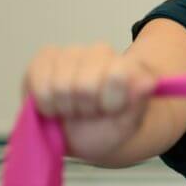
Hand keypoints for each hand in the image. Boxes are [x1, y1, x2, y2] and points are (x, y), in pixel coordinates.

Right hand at [23, 43, 156, 161]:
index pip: (117, 74)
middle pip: (85, 85)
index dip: (110, 102)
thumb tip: (148, 82)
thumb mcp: (129, 123)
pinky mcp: (46, 58)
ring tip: (74, 109)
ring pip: (60, 85)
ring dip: (65, 106)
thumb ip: (139, 103)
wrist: (85, 133)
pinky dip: (44, 101)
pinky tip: (55, 104)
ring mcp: (73, 52)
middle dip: (86, 108)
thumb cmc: (109, 128)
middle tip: (91, 112)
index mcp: (129, 64)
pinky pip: (37, 78)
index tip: (112, 110)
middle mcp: (102, 51)